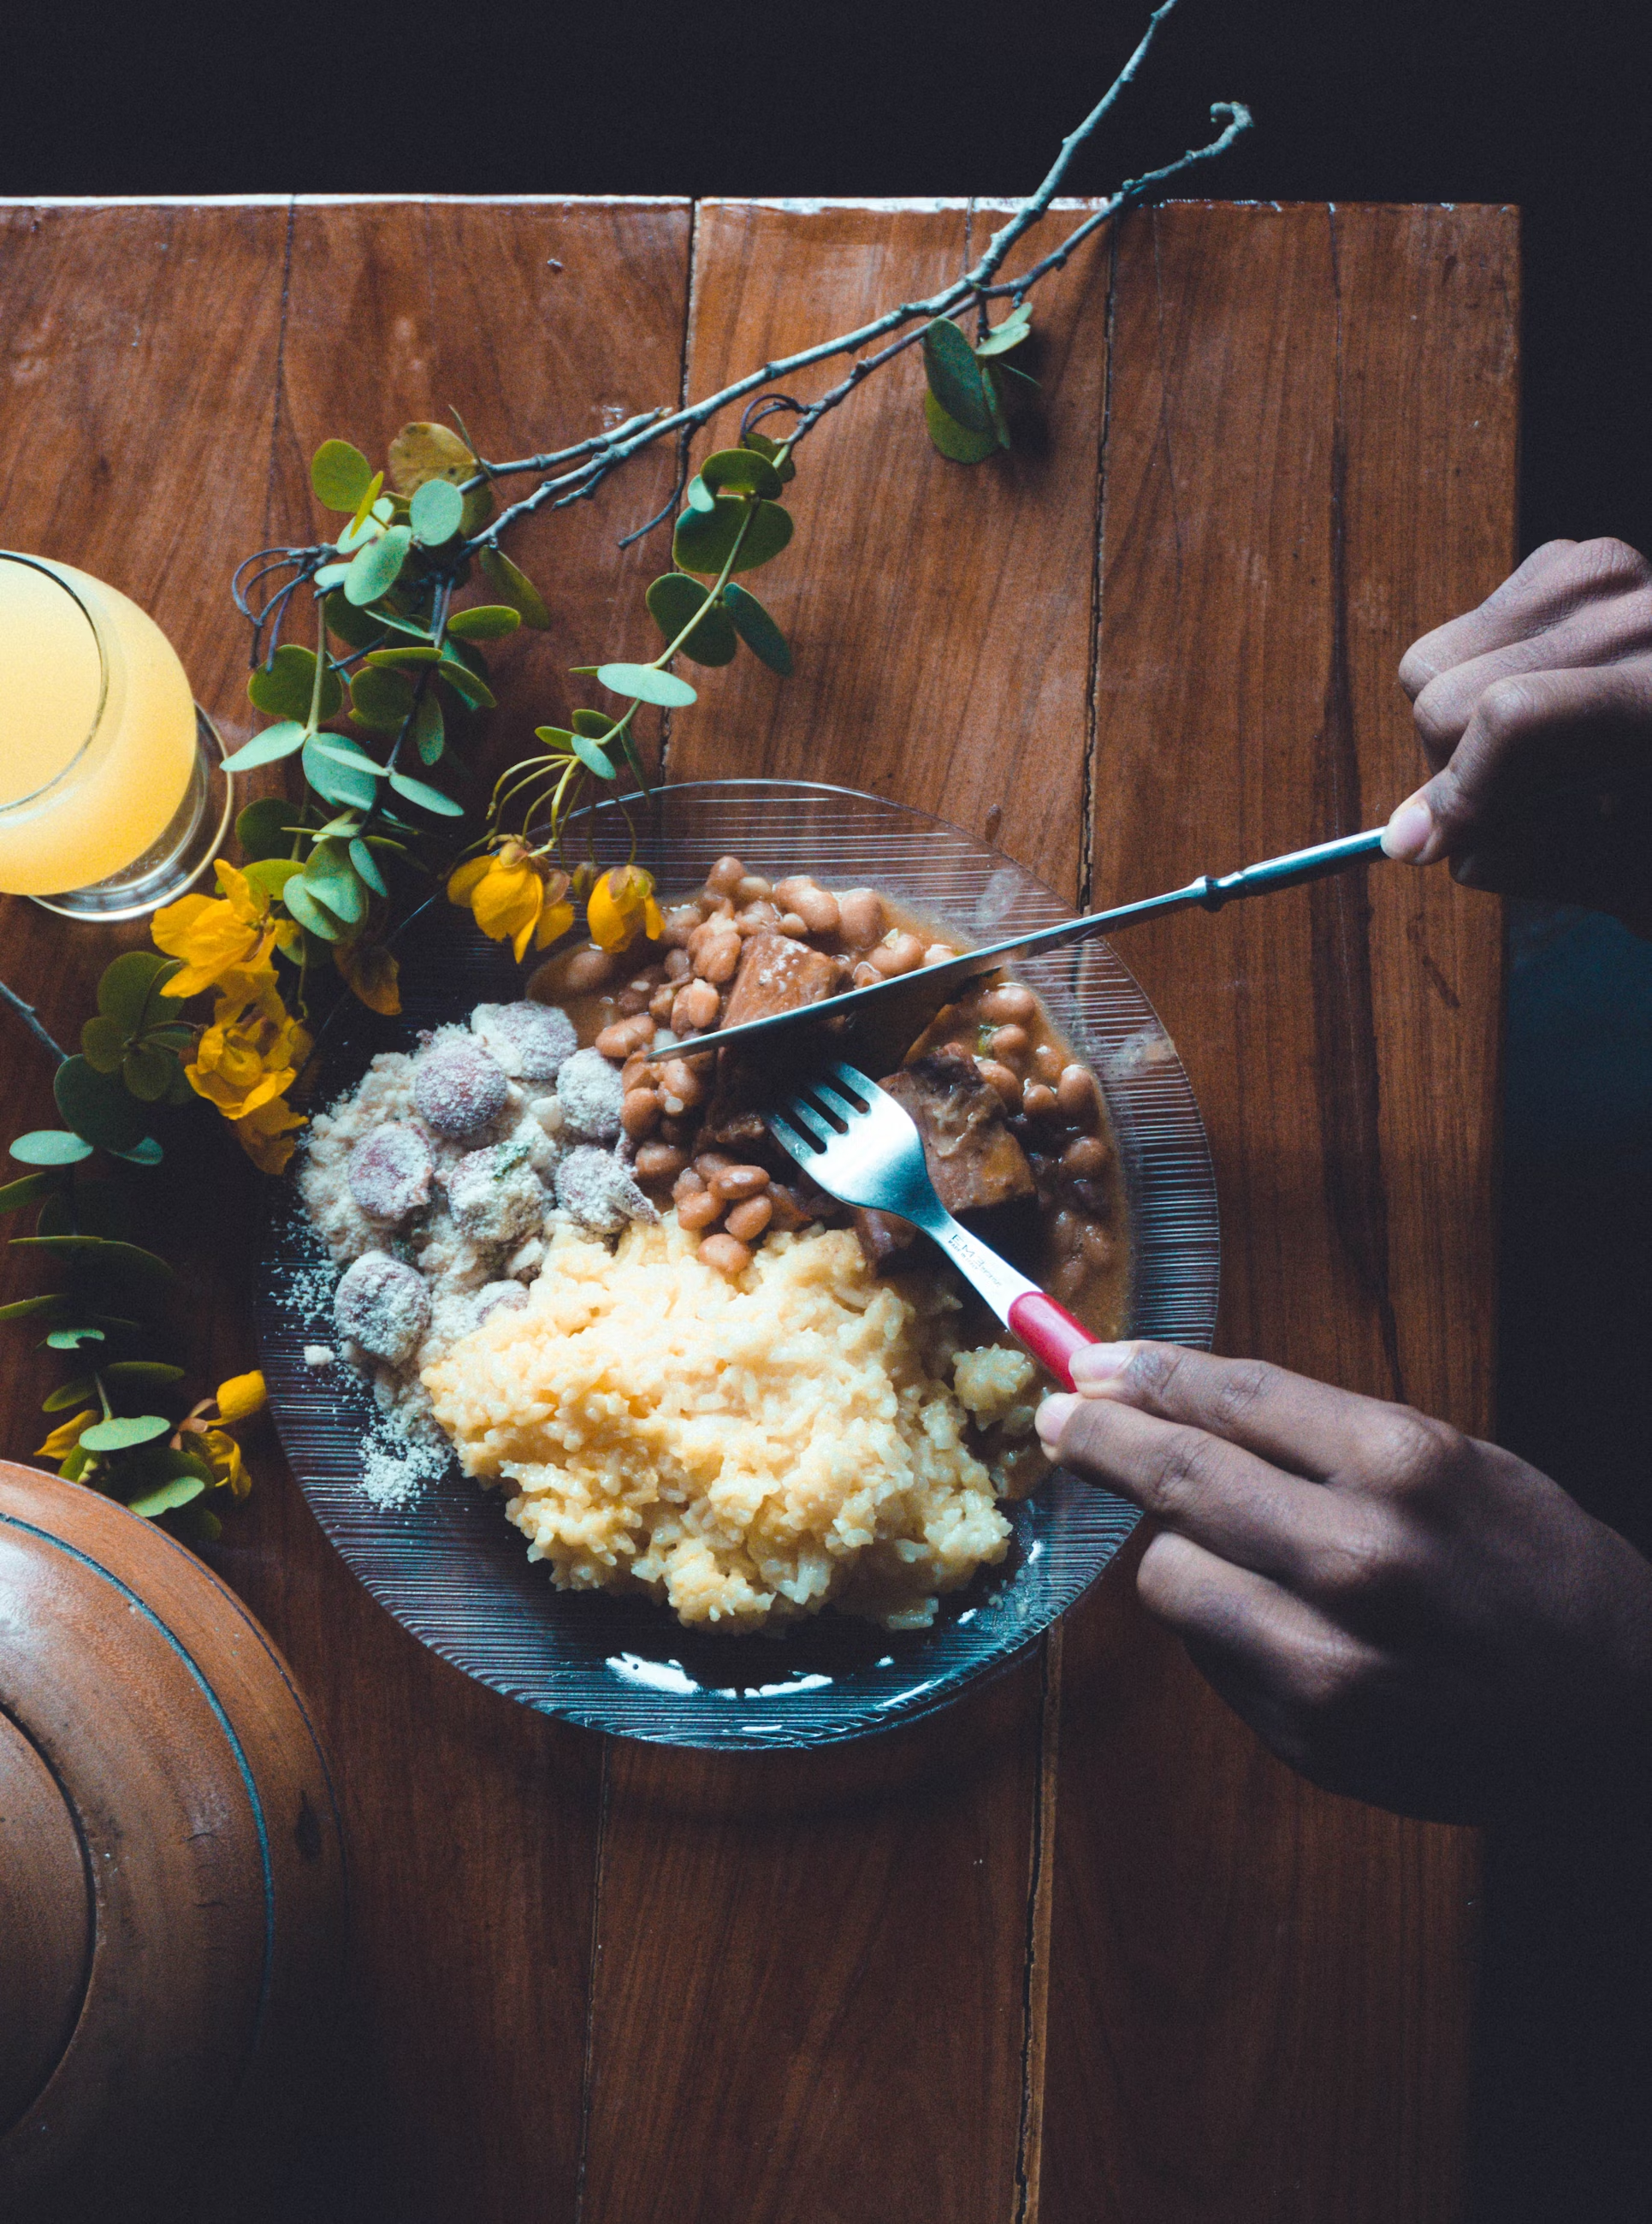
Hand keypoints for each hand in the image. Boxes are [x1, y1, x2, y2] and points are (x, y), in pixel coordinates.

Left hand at [1038, 1342, 1651, 1821]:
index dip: (1148, 1374)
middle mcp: (1358, 1558)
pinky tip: (1283, 1622)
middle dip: (1102, 1439)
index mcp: (1405, 1466)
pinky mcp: (1308, 1735)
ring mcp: (1328, 1658)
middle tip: (1060, 1419)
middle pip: (1178, 1478)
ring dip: (1177, 1550)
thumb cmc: (1539, 1572)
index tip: (1091, 1363)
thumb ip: (1321, 1437)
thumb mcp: (1457, 1463)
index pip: (1232, 1397)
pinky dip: (1222, 1625)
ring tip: (1235, 1551)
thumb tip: (1172, 1401)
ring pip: (1169, 1575)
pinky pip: (1207, 1654)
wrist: (1626, 1719)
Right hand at [1381, 536, 1651, 931]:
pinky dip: (1471, 687)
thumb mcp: (1620, 871)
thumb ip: (1516, 861)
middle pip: (1449, 701)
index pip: (1516, 717)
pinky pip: (1449, 641)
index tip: (1429, 849)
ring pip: (1428, 667)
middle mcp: (1641, 613)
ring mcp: (1601, 573)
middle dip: (1455, 772)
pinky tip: (1537, 709)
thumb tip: (1406, 840)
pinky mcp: (1566, 562)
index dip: (1460, 793)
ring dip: (1455, 732)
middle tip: (1513, 807)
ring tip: (1532, 759)